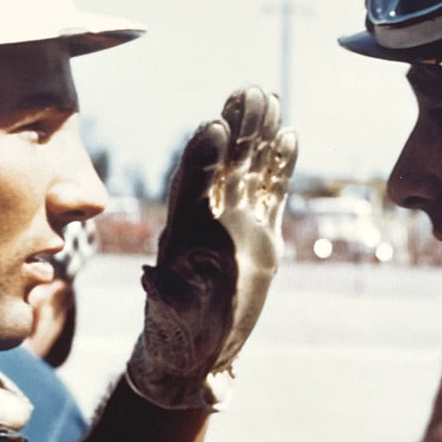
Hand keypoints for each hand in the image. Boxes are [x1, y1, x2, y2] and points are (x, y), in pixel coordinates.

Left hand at [125, 86, 297, 411]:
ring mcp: (237, 221)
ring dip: (258, 133)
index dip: (202, 154)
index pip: (193, 182)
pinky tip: (290, 134)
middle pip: (223, 162)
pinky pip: (270, 190)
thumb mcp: (171, 316)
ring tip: (270, 96)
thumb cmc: (180, 334)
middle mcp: (211, 218)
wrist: (196, 350)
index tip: (213, 125)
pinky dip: (280, 164)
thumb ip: (166, 295)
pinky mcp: (260, 232)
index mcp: (187, 231)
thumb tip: (151, 277)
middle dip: (236, 126)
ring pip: (248, 167)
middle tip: (248, 90)